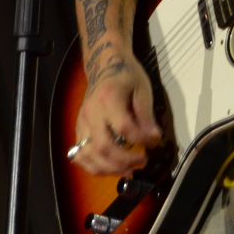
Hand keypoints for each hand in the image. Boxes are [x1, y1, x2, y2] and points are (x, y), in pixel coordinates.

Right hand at [72, 47, 161, 175]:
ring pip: (88, 156)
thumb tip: (154, 138)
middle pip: (103, 146)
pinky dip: (93, 167)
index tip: (154, 141)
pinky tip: (110, 168)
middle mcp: (91, 112)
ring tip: (128, 169)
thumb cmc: (125, 75)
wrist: (104, 65)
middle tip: (142, 160)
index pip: (123, 127)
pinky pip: (80, 155)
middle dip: (124, 160)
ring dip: (109, 169)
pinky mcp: (78, 130)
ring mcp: (81, 122)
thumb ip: (146, 115)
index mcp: (108, 98)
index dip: (141, 139)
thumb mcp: (142, 88)